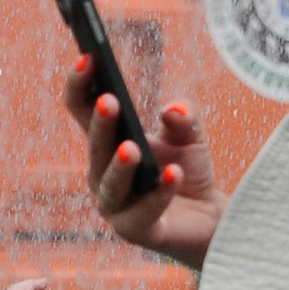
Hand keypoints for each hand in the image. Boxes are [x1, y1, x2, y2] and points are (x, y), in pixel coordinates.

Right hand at [60, 56, 224, 266]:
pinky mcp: (136, 231)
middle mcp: (102, 174)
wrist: (208, 219)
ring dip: (119, 166)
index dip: (80, 85)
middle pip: (94, 148)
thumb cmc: (186, 172)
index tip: (87, 58)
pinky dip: (159, 193)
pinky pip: (143, 212)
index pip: (82, 110)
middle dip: (100, 125)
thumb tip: (173, 108)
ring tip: (132, 149)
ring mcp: (115, 206)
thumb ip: (183, 120)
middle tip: (108, 102)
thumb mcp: (189, 137)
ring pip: (110, 185)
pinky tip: (173, 174)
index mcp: (107, 143)